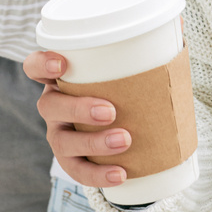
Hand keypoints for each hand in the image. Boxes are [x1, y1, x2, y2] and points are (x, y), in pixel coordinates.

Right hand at [23, 50, 131, 189]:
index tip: (63, 64)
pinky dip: (98, 173)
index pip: (35, 67)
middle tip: (111, 111)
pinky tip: (121, 173)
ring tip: (124, 141)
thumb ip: (139, 53)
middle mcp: (53, 106)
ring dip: (93, 143)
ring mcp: (59, 135)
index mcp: (59, 79)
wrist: (121, 126)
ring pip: (62, 142)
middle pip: (49, 106)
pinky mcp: (70, 160)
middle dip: (78, 109)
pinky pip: (78, 170)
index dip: (42, 64)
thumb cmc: (119, 88)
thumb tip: (175, 38)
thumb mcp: (121, 70)